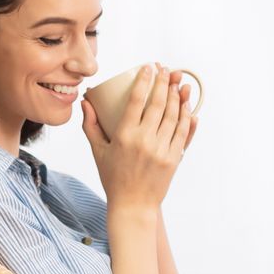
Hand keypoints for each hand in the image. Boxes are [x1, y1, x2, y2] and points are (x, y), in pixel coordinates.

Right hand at [81, 61, 199, 213]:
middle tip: (166, 70)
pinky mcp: (174, 159)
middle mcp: (144, 141)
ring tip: (178, 83)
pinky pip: (183, 134)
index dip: (144, 81)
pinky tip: (188, 106)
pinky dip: (187, 118)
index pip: (136, 101)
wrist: (133, 205)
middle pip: (158, 105)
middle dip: (163, 83)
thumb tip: (86, 102)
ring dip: (178, 97)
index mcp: (124, 136)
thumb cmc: (113, 178)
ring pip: (174, 117)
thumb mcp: (98, 151)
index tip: (148, 68)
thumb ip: (90, 125)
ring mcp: (162, 150)